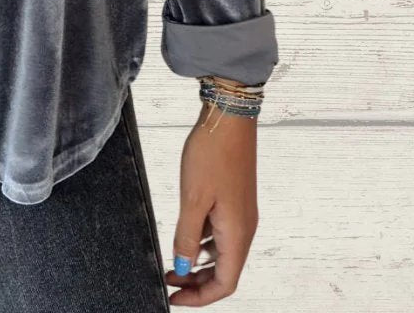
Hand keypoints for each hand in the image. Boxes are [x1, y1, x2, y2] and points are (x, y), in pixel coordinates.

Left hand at [165, 103, 259, 305]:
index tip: (174, 299)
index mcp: (237, 234)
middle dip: (197, 283)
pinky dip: (201, 242)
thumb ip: (186, 237)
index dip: (200, 297)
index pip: (225, 283)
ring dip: (198, 263)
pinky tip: (184, 237)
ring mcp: (239, 214)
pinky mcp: (233, 200)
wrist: (228, 118)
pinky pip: (219, 233)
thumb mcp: (192, 199)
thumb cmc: (212, 155)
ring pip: (220, 253)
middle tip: (169, 284)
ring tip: (172, 264)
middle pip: (224, 272)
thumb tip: (182, 268)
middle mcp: (243, 229)